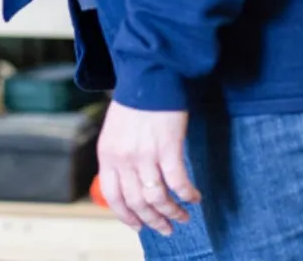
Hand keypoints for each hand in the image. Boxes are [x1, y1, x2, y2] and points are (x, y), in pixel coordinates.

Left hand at [96, 102, 199, 235]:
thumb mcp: (115, 131)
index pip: (113, 197)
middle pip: (137, 202)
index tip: (139, 226)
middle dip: (153, 220)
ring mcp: (145, 154)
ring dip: (172, 212)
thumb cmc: (134, 101)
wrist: (148, 73)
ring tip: (183, 217)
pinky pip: (178, 182)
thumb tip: (128, 183)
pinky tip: (195, 197)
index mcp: (108, 154)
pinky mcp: (168, 148)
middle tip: (167, 229)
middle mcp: (124, 158)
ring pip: (157, 197)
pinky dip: (187, 194)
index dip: (127, 216)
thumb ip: (119, 157)